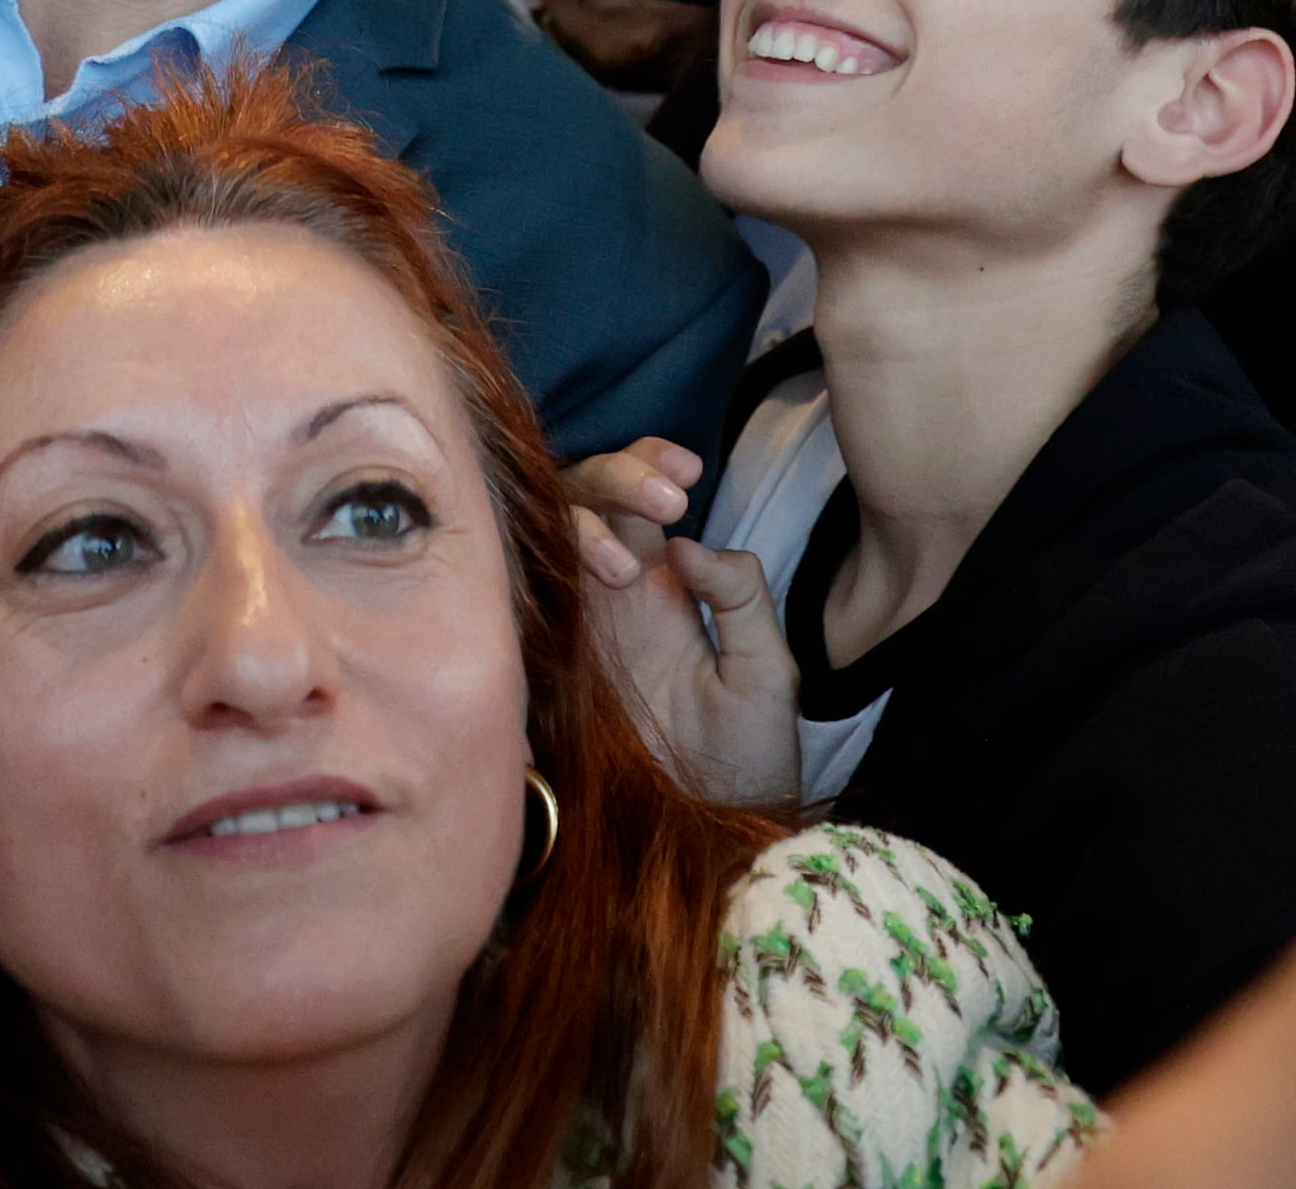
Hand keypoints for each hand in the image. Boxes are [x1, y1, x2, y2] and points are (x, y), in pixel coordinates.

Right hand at [564, 439, 798, 802]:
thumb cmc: (748, 756)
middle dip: (618, 478)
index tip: (686, 470)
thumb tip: (684, 543)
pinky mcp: (553, 662)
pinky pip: (528, 594)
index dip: (649, 462)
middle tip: (666, 501)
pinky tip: (594, 582)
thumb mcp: (767, 668)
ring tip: (629, 563)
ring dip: (588, 521)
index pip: (641, 497)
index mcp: (667, 585)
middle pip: (589, 498)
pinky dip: (545, 569)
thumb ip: (739, 596)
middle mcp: (616, 594)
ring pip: (554, 533)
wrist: (715, 833)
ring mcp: (580, 624)